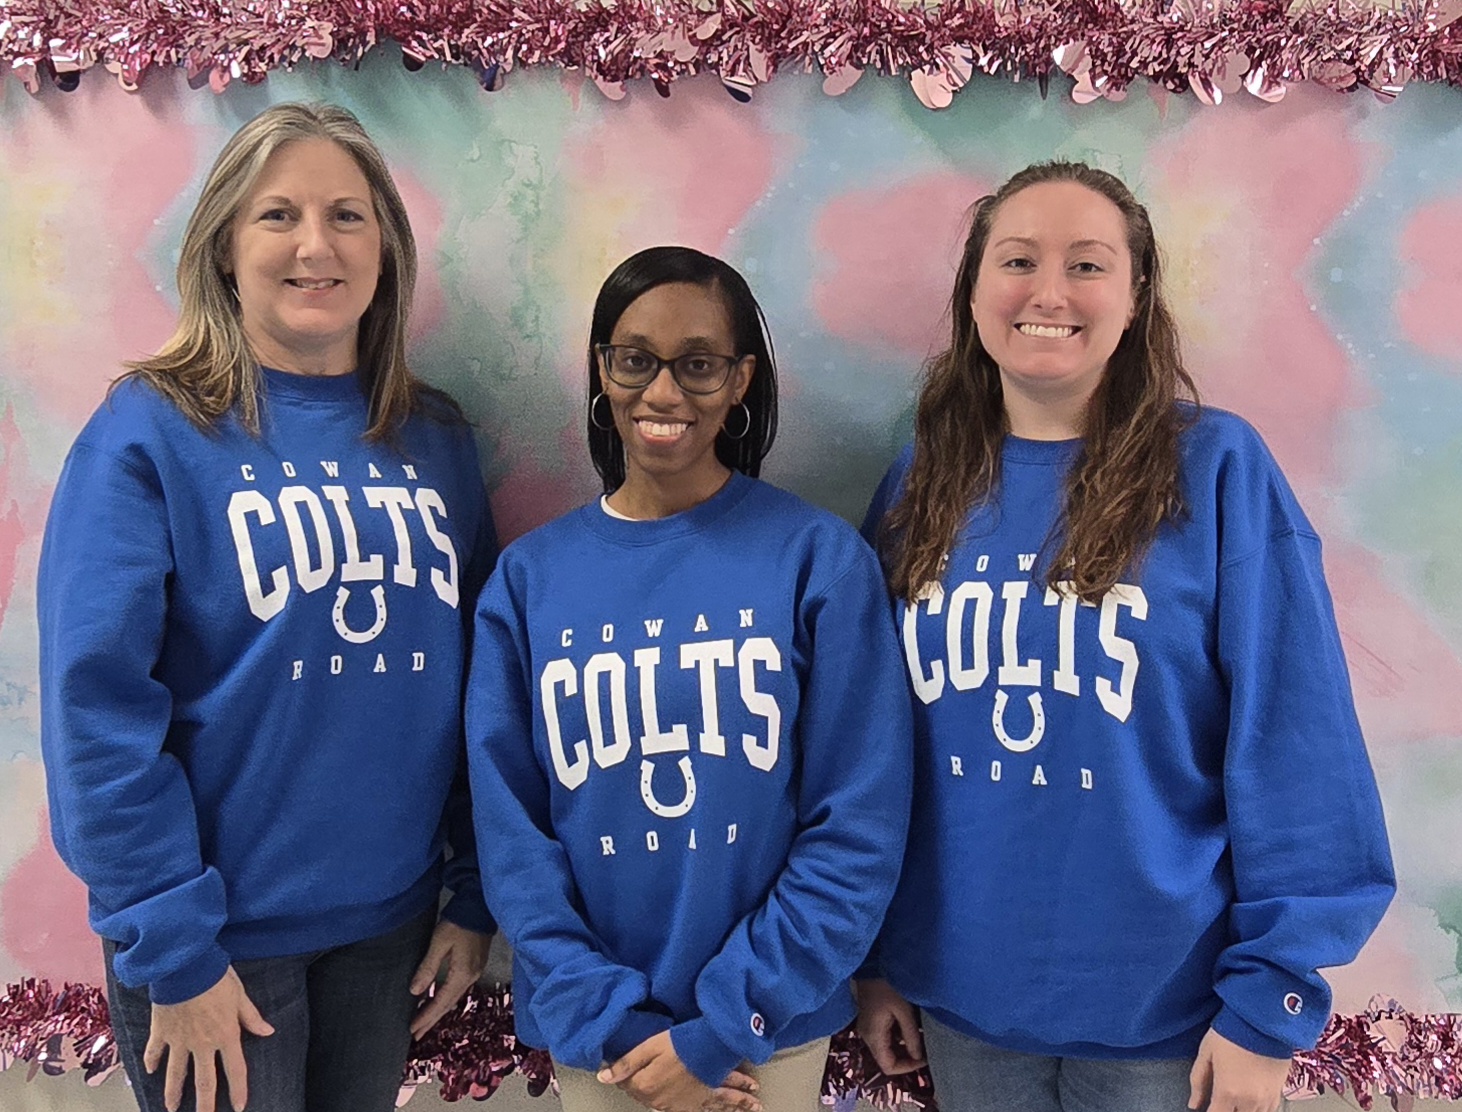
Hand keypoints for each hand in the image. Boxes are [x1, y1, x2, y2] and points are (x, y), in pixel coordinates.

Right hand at [143, 966, 274, 1111]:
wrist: (184, 966)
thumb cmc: (215, 976)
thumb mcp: (240, 995)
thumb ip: (251, 1017)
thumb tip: (268, 1031)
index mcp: (225, 1035)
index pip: (235, 1070)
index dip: (238, 1090)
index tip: (239, 1107)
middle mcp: (202, 1043)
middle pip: (204, 1081)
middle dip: (205, 1103)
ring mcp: (179, 1040)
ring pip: (176, 1074)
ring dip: (173, 1092)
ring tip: (170, 1108)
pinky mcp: (161, 1031)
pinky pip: (154, 1051)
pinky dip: (151, 1062)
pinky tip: (150, 1071)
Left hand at [409, 920, 490, 1037]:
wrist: (479, 907)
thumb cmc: (458, 923)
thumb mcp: (439, 943)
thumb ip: (427, 967)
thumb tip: (415, 991)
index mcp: (462, 974)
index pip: (441, 1002)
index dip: (426, 1017)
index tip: (412, 1030)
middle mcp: (471, 977)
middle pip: (449, 1004)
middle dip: (432, 1020)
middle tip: (417, 1035)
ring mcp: (475, 972)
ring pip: (454, 998)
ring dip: (439, 1011)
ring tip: (425, 1022)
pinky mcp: (475, 966)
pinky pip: (458, 990)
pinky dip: (446, 999)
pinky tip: (439, 1000)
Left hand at [598, 1031, 761, 1111]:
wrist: (708, 1043)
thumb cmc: (677, 1042)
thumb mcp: (647, 1047)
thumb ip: (625, 1064)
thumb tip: (603, 1077)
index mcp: (648, 1088)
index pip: (631, 1086)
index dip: (630, 1075)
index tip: (632, 1065)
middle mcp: (665, 1101)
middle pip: (654, 1099)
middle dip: (653, 1090)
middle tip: (658, 1079)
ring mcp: (688, 1103)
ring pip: (686, 1106)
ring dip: (707, 1102)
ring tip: (730, 1101)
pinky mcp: (708, 1097)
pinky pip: (719, 1104)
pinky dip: (737, 1104)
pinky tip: (751, 1106)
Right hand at [854, 978, 925, 1075]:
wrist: (870, 963)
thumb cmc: (886, 985)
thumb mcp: (903, 1010)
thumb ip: (911, 1035)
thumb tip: (918, 1056)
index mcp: (873, 1036)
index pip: (888, 1066)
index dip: (907, 1067)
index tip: (926, 1058)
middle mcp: (867, 1036)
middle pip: (887, 1059)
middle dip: (908, 1057)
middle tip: (927, 1049)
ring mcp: (868, 1028)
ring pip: (888, 1048)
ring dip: (905, 1046)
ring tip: (922, 1038)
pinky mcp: (872, 1020)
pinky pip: (886, 1037)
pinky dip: (900, 1036)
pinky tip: (912, 1027)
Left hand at [1188, 1027, 1291, 1111]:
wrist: (1262, 1019)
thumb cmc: (1231, 1032)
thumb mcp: (1206, 1053)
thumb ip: (1198, 1081)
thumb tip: (1194, 1103)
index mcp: (1228, 1092)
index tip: (1207, 1107)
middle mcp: (1249, 1101)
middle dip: (1227, 1110)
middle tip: (1221, 1100)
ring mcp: (1267, 1098)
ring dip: (1243, 1110)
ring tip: (1235, 1099)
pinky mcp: (1280, 1091)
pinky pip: (1269, 1110)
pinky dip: (1258, 1108)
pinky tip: (1251, 1099)